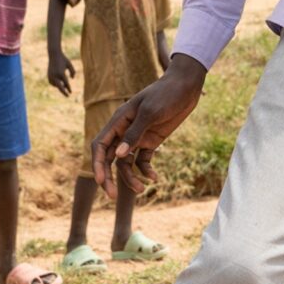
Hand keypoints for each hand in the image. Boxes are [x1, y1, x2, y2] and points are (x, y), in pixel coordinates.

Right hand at [48, 46, 73, 96]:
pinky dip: (55, 84)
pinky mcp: (48, 75)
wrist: (54, 55)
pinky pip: (52, 83)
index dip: (69, 88)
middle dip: (64, 92)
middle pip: (60, 87)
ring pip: (56, 85)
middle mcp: (55, 76)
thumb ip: (73, 72)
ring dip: (60, 86)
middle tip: (68, 96)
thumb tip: (72, 79)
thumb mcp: (70, 65)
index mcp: (61, 73)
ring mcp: (51, 76)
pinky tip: (58, 83)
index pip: (66, 83)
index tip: (71, 92)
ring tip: (64, 86)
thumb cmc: (63, 59)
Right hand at [94, 56, 208, 195]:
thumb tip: (119, 155)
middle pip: (110, 158)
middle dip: (109, 177)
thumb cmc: (165, 94)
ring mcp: (138, 137)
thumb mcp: (150, 112)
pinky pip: (143, 160)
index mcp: (118, 121)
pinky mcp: (152, 141)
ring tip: (142, 190)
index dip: (98, 164)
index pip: (100, 146)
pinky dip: (146, 170)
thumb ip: (134, 133)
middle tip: (112, 196)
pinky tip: (155, 178)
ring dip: (131, 177)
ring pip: (126, 163)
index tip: (101, 181)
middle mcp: (124, 131)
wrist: (185, 87)